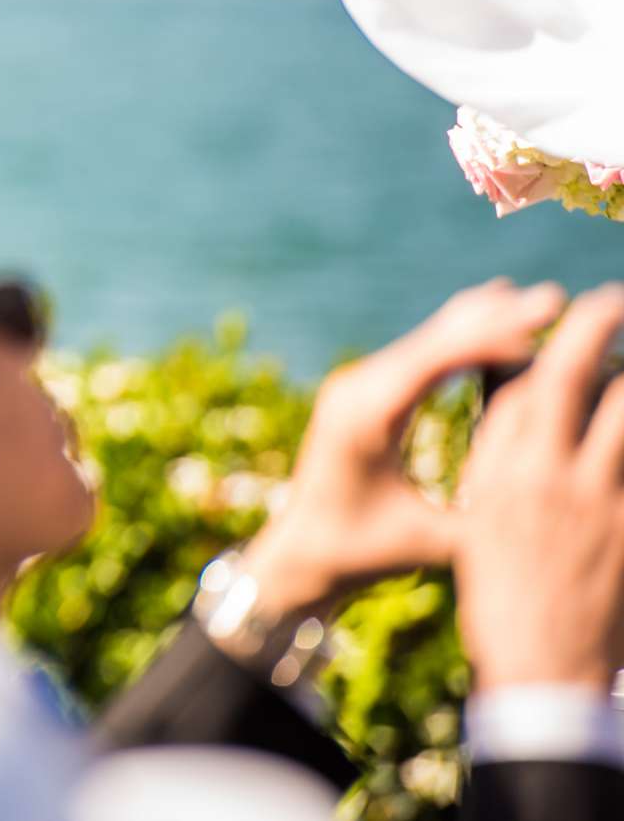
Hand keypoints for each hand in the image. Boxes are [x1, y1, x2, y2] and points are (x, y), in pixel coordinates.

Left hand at [236, 279, 562, 618]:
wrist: (299, 553)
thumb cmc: (362, 556)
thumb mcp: (428, 543)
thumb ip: (485, 522)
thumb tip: (550, 495)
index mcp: (365, 420)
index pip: (431, 364)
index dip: (488, 339)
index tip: (543, 325)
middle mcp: (355, 391)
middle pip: (432, 341)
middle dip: (494, 319)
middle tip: (555, 297)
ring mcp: (355, 387)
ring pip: (425, 341)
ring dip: (480, 322)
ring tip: (537, 302)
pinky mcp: (363, 393)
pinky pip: (416, 354)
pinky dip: (459, 338)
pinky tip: (495, 321)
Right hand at [456, 281, 623, 691]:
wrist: (541, 670)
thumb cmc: (502, 597)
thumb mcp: (481, 519)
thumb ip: (500, 460)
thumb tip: (517, 405)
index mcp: (498, 471)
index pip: (521, 383)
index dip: (544, 340)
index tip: (560, 312)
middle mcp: (544, 474)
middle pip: (574, 376)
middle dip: (598, 325)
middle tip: (613, 299)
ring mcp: (595, 499)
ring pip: (623, 411)